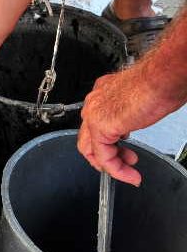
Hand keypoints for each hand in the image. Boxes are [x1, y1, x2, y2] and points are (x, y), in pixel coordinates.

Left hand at [78, 68, 179, 185]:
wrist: (162, 76)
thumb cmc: (158, 82)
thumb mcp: (139, 101)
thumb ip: (129, 113)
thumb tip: (134, 121)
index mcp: (102, 94)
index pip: (95, 125)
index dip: (109, 142)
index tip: (124, 151)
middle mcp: (94, 102)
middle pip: (88, 139)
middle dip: (107, 156)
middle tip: (124, 163)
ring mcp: (94, 114)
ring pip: (91, 149)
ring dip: (110, 165)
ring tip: (127, 172)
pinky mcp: (100, 126)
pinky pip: (102, 156)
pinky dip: (115, 169)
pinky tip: (128, 174)